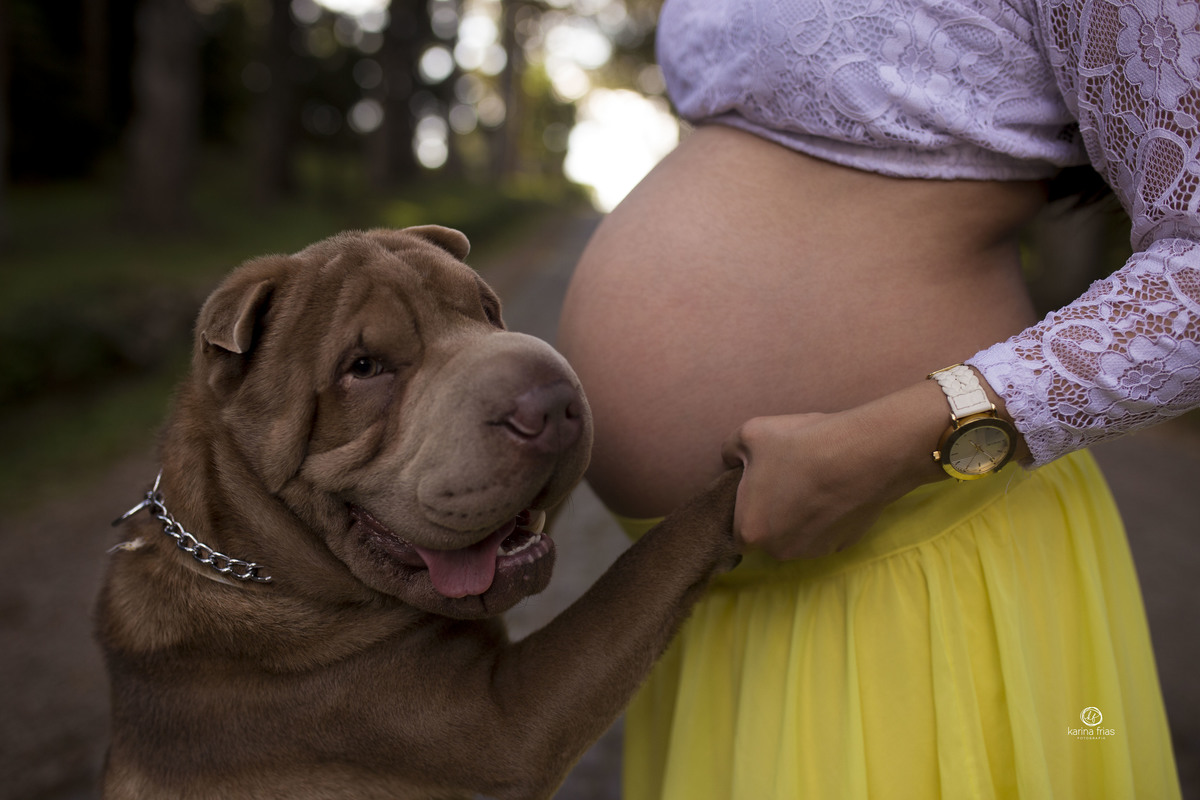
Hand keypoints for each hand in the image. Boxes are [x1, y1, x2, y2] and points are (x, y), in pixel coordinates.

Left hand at [720, 382, 950, 559]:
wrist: (864, 453)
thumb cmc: (801, 444)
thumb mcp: (750, 433)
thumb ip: (729, 451)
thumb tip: (729, 460)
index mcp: (750, 530)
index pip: (739, 524)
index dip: (749, 502)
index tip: (762, 480)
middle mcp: (779, 550)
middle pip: (768, 532)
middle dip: (775, 509)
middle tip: (789, 475)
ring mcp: (814, 552)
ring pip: (797, 533)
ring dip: (801, 514)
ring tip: (814, 479)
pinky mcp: (843, 546)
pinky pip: (826, 531)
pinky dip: (827, 516)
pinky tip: (835, 489)